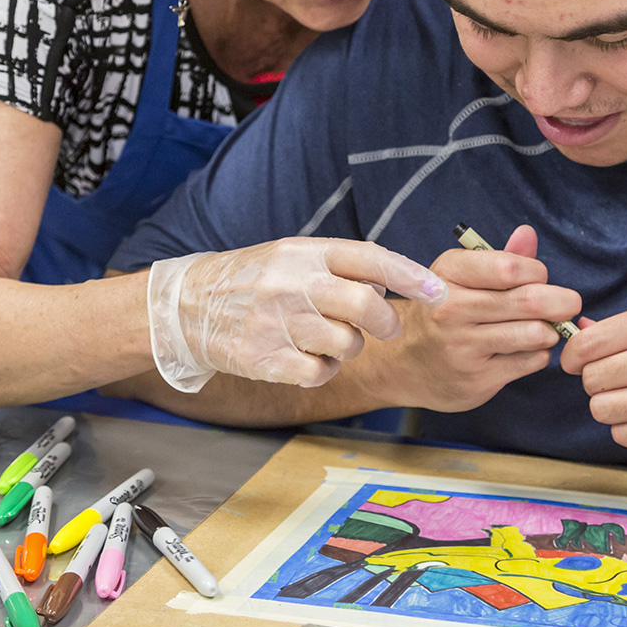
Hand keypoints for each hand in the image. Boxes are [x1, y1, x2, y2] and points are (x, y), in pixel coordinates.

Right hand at [147, 238, 447, 391]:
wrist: (188, 304)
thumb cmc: (254, 278)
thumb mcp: (294, 255)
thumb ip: (341, 265)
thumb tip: (393, 279)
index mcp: (305, 253)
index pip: (369, 258)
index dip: (409, 275)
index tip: (438, 291)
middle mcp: (293, 284)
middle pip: (365, 306)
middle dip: (386, 323)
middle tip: (385, 329)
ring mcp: (277, 322)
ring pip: (346, 344)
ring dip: (350, 347)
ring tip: (327, 339)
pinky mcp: (264, 359)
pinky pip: (320, 373)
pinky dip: (324, 371)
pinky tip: (308, 358)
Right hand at [386, 225, 581, 411]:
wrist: (404, 363)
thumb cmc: (444, 310)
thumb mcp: (461, 277)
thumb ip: (500, 258)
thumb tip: (528, 234)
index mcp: (449, 274)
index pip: (508, 267)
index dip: (536, 271)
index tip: (539, 277)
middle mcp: (451, 308)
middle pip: (528, 300)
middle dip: (561, 301)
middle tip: (569, 303)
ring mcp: (463, 346)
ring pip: (534, 333)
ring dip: (550, 330)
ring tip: (545, 327)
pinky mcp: (476, 379)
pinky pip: (530, 362)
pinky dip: (539, 353)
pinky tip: (527, 348)